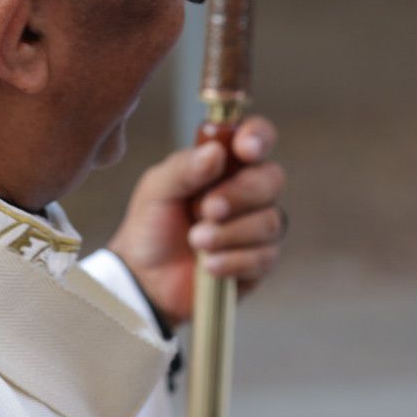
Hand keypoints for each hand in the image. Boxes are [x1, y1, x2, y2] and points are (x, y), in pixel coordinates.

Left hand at [106, 115, 284, 326]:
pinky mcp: (260, 261)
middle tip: (205, 209)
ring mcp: (257, 226)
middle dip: (240, 194)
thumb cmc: (152, 225)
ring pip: (270, 221)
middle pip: (272, 179)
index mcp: (225, 163)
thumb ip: (183, 168)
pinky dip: (233, 261)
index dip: (259, 137)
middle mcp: (248, 190)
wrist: (145, 279)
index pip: (258, 137)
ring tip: (196, 241)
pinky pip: (264, 256)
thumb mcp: (156, 190)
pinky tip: (209, 265)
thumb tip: (215, 152)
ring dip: (230, 233)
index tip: (245, 150)